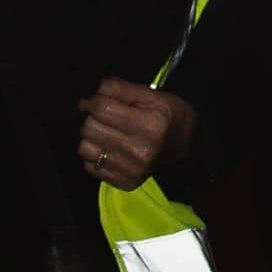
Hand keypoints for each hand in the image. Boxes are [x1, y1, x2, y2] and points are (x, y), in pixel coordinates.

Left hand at [77, 78, 196, 190]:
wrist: (187, 145)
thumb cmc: (167, 116)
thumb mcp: (152, 95)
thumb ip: (120, 89)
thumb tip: (90, 95)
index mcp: (150, 125)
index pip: (101, 108)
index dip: (93, 101)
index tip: (95, 100)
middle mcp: (140, 150)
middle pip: (89, 128)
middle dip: (93, 118)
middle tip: (106, 117)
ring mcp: (131, 170)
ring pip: (84, 148)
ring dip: (92, 138)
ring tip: (109, 134)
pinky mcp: (124, 182)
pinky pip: (89, 166)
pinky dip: (96, 156)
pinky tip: (112, 150)